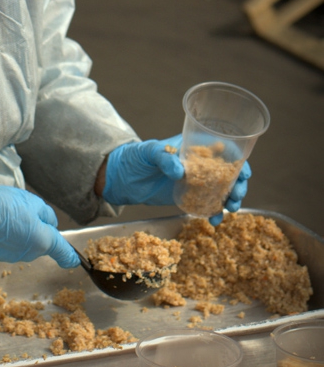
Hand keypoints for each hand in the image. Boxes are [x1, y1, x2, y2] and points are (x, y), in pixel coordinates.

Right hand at [0, 185, 79, 267]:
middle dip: (37, 231)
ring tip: (9, 217)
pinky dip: (8, 237)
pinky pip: (9, 245)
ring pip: (24, 244)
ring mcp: (14, 256)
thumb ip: (47, 215)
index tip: (76, 261)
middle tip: (26, 213)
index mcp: (44, 241)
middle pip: (41, 243)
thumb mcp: (35, 203)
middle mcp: (31, 253)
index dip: (70, 256)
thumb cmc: (9, 206)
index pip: (62, 252)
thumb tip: (50, 223)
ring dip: (22, 233)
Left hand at [102, 136, 251, 225]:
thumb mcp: (148, 152)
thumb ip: (163, 158)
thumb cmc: (136, 156)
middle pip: (228, 172)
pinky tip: (214, 220)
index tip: (243, 173)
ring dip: (230, 199)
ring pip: (222, 190)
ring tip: (229, 209)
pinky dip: (214, 212)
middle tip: (236, 195)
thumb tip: (180, 171)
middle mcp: (199, 163)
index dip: (238, 160)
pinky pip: (208, 204)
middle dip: (238, 183)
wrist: (122, 178)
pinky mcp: (189, 197)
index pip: (223, 150)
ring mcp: (195, 181)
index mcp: (194, 146)